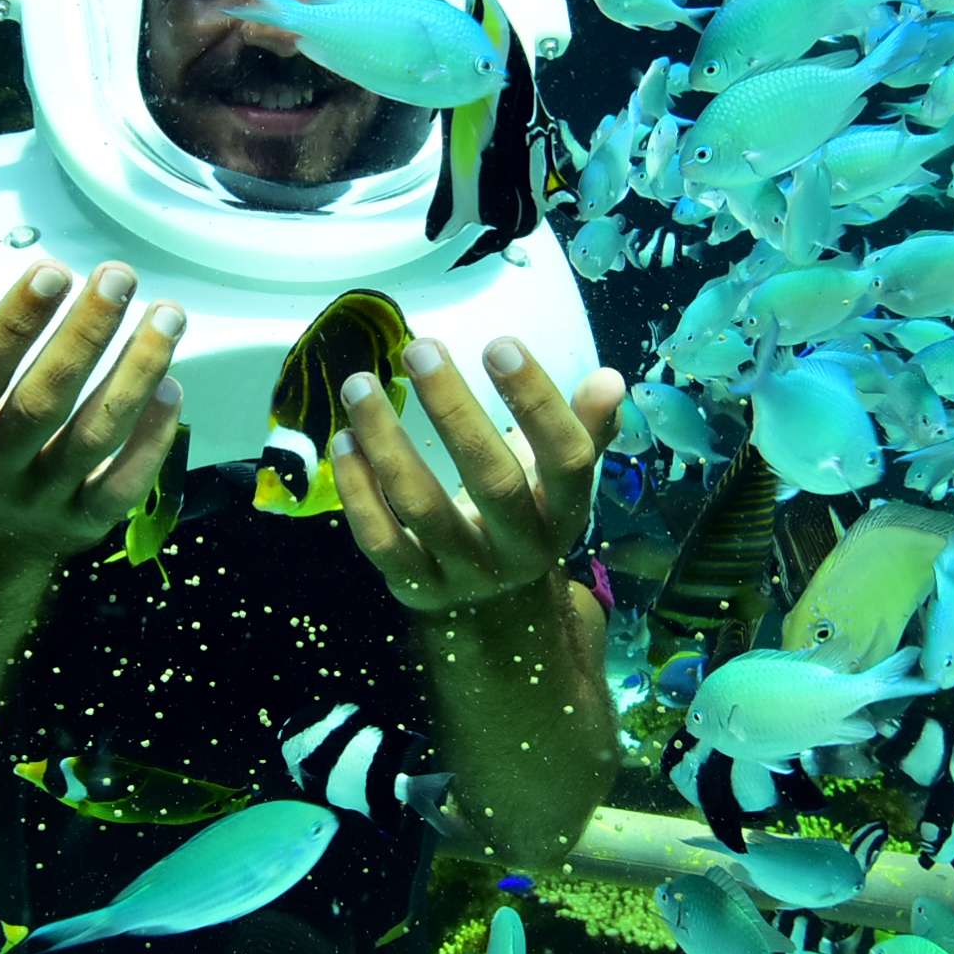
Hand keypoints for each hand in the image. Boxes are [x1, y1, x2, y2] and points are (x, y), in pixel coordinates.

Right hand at [0, 260, 184, 572]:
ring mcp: (42, 501)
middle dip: (84, 336)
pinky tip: (172, 387)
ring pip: (92, 439)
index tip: (51, 270)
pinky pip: (123, 486)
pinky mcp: (86, 523)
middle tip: (118, 276)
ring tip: (167, 316)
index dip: (14, 325)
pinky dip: (151, 439)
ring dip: (135, 374)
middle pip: (41, 403)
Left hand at [331, 336, 625, 613]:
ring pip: (422, 506)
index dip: (537, 401)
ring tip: (359, 384)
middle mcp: (520, 548)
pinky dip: (357, 489)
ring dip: (386, 440)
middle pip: (491, 479)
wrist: (497, 609)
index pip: (565, 458)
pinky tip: (343, 441)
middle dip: (453, 409)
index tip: (499, 344)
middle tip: (420, 349)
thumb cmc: (527, 514)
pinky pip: (380, 539)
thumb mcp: (559, 479)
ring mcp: (465, 572)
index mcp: (564, 513)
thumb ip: (584, 428)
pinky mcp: (416, 586)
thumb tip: (610, 379)